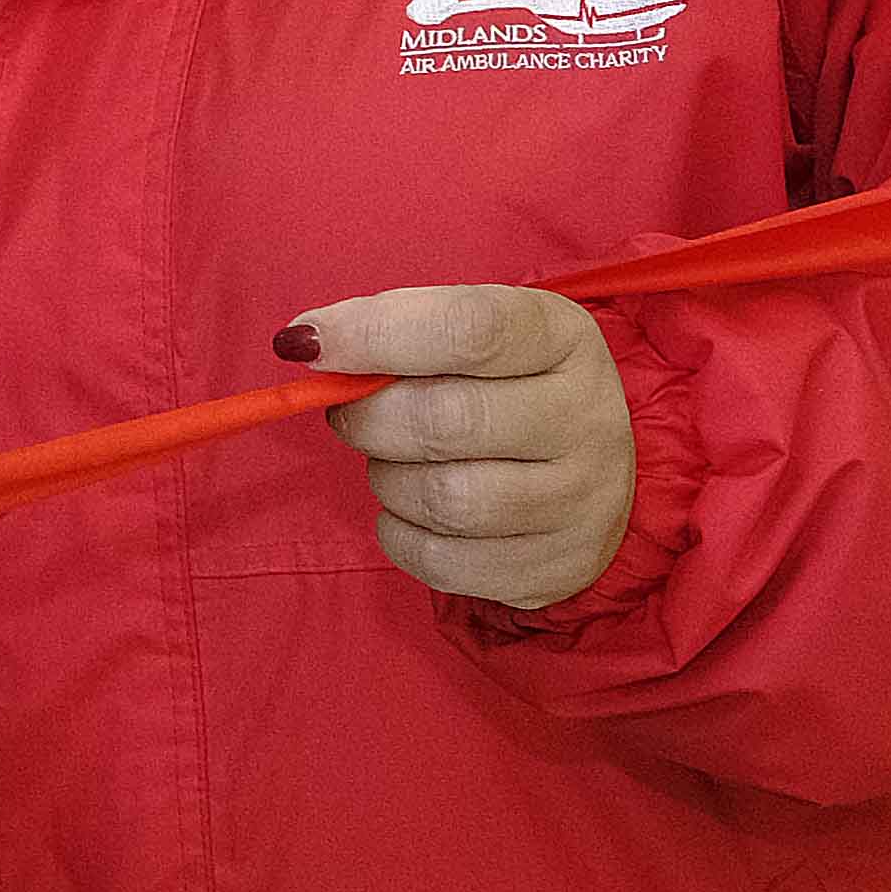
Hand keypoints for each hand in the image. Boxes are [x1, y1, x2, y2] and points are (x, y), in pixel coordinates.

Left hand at [287, 284, 637, 610]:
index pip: (468, 329)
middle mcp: (587, 416)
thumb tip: (303, 343)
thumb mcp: (469, 335)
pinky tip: (414, 511)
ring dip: (388, 480)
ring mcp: (583, 500)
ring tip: (394, 463)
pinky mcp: (558, 565)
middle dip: (369, 420)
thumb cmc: (501, 388)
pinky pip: (441, 560)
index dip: (374, 335)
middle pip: (446, 421)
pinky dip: (401, 534)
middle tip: (350, 415)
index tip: (307, 345)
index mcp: (562, 337)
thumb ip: (393, 326)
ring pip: (443, 498)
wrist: (580, 475)